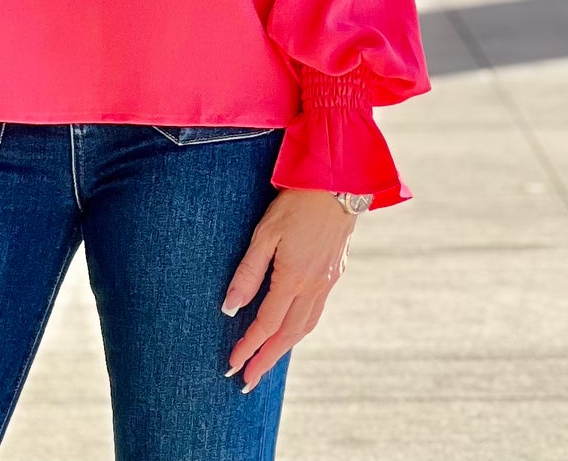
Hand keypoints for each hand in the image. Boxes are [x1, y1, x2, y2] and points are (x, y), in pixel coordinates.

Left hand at [221, 188, 354, 392]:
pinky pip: (316, 312)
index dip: (248, 346)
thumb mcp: (265, 233)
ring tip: (266, 362)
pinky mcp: (335, 274)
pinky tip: (291, 330)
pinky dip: (300, 329)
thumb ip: (248, 272)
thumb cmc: (295, 204)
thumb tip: (230, 307)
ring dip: (284, 349)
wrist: (338, 184)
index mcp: (294, 278)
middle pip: (287, 335)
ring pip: (305, 327)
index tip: (232, 365)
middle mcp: (314, 287)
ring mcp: (327, 282)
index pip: (266, 324)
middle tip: (247, 381)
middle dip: (266, 360)